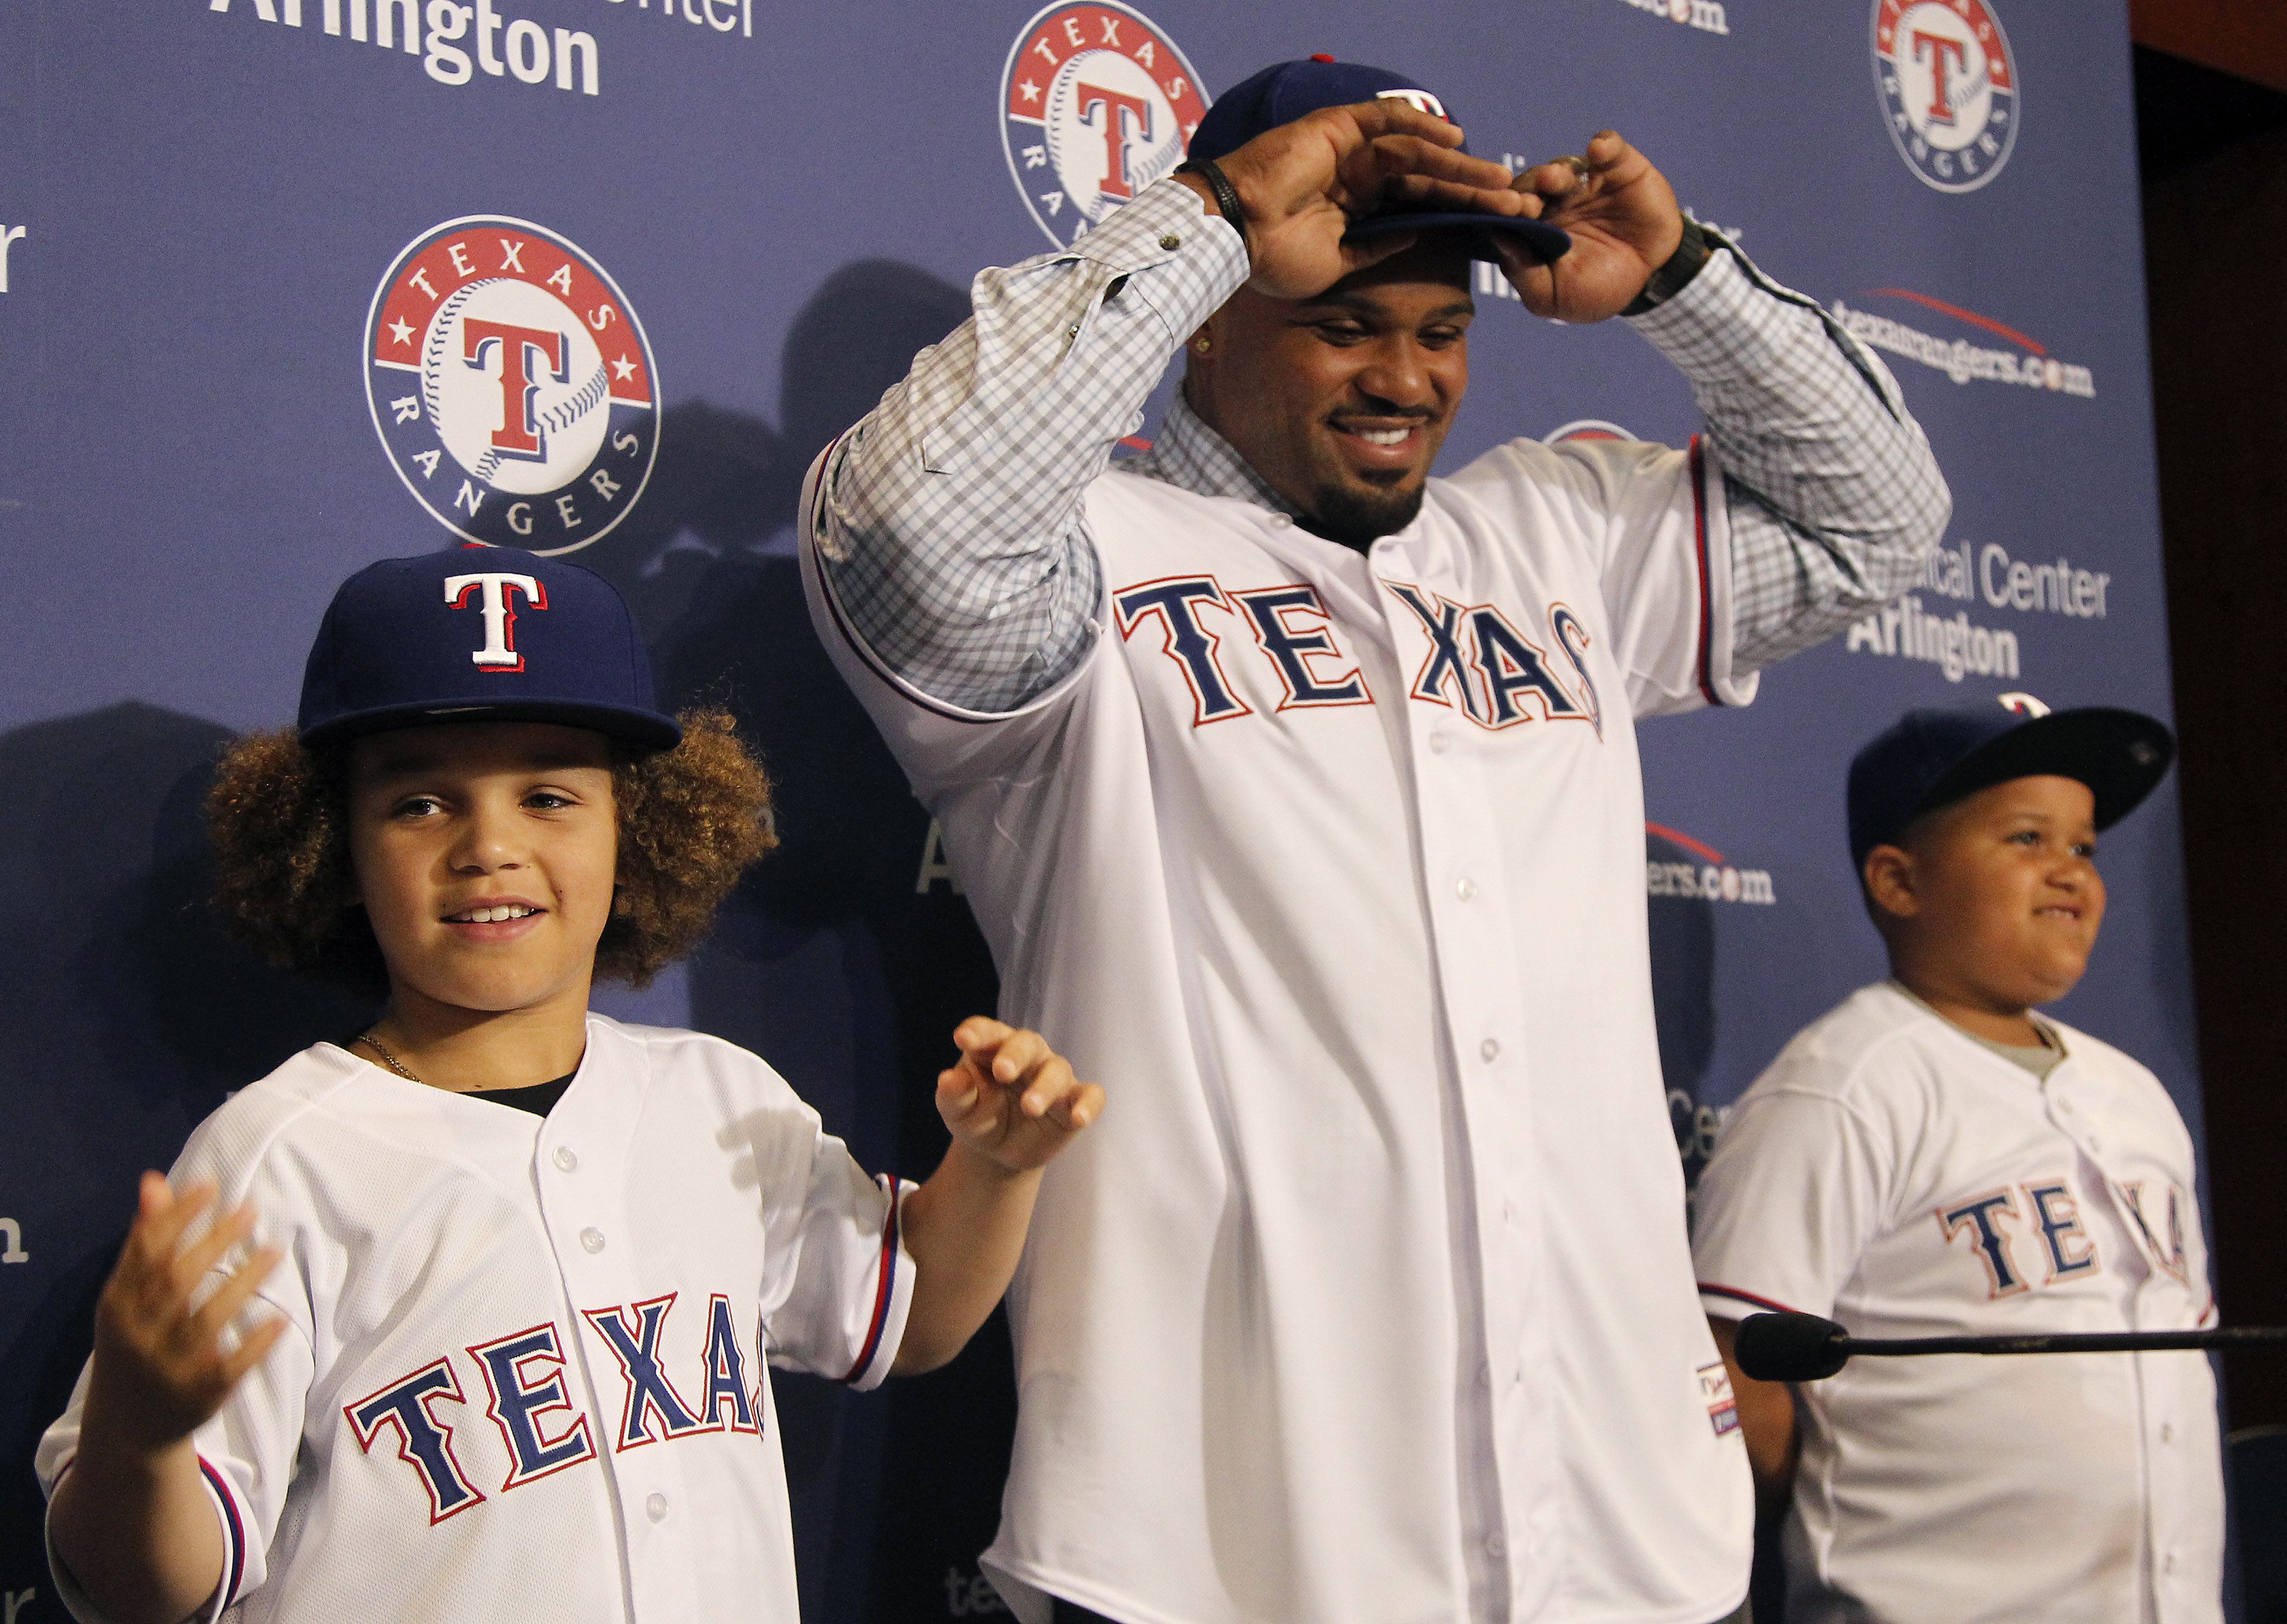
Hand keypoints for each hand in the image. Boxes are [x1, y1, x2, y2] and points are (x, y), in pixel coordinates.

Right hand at [82, 1175, 285, 1455]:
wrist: (127, 1428)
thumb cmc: (133, 1343)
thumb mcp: (128, 1297)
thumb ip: (146, 1240)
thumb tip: (153, 1180)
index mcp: (118, 1307)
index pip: (145, 1254)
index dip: (176, 1217)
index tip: (210, 1185)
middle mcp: (137, 1336)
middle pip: (176, 1282)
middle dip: (212, 1242)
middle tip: (250, 1209)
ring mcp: (167, 1368)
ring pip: (205, 1321)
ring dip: (242, 1283)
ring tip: (274, 1251)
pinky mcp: (199, 1395)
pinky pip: (230, 1366)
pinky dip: (255, 1343)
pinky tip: (280, 1319)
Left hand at [935, 1018, 1101, 1174]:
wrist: (999, 1151)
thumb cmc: (977, 1118)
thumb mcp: (958, 1112)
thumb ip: (953, 1095)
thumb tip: (948, 1078)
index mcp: (992, 1048)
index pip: (987, 1032)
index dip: (977, 1032)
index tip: (963, 1039)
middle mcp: (1027, 1055)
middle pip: (1026, 1043)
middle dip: (1015, 1054)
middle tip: (1002, 1071)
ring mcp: (1053, 1076)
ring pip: (1057, 1069)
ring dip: (1044, 1086)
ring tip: (1030, 1107)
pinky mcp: (1074, 1101)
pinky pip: (1091, 1095)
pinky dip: (1088, 1104)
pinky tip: (1079, 1117)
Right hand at [1186, 100, 1530, 300]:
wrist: (1235, 236)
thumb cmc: (1273, 258)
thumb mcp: (1339, 264)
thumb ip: (1379, 248)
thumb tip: (1420, 233)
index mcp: (1360, 208)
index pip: (1420, 205)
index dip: (1458, 212)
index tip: (1496, 225)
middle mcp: (1360, 176)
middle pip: (1428, 177)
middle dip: (1471, 188)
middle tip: (1514, 199)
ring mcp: (1350, 150)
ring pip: (1416, 152)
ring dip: (1458, 165)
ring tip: (1495, 178)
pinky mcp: (1337, 127)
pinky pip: (1387, 122)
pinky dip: (1421, 128)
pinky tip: (1456, 142)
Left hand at [1493, 130, 1684, 323]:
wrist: (1651, 276)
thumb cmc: (1595, 289)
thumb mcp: (1553, 296)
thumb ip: (1522, 272)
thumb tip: (1494, 238)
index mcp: (1532, 227)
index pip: (1506, 213)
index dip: (1503, 214)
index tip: (1505, 220)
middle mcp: (1553, 199)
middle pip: (1529, 186)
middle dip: (1525, 193)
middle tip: (1527, 205)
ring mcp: (1584, 180)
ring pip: (1563, 166)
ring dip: (1556, 172)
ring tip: (1553, 180)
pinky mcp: (1617, 165)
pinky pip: (1608, 147)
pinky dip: (1604, 145)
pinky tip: (1598, 150)